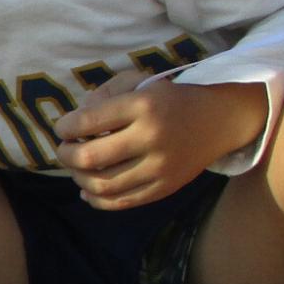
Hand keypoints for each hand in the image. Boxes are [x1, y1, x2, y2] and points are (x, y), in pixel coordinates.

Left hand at [55, 74, 267, 209]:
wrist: (220, 120)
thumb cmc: (171, 98)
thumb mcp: (140, 82)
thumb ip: (104, 94)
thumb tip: (73, 123)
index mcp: (142, 105)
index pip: (87, 122)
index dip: (65, 127)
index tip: (63, 128)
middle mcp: (151, 137)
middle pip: (89, 157)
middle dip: (66, 154)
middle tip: (64, 149)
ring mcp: (160, 166)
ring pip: (102, 184)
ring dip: (78, 178)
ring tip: (77, 168)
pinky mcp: (165, 187)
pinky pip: (122, 202)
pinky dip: (97, 200)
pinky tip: (88, 190)